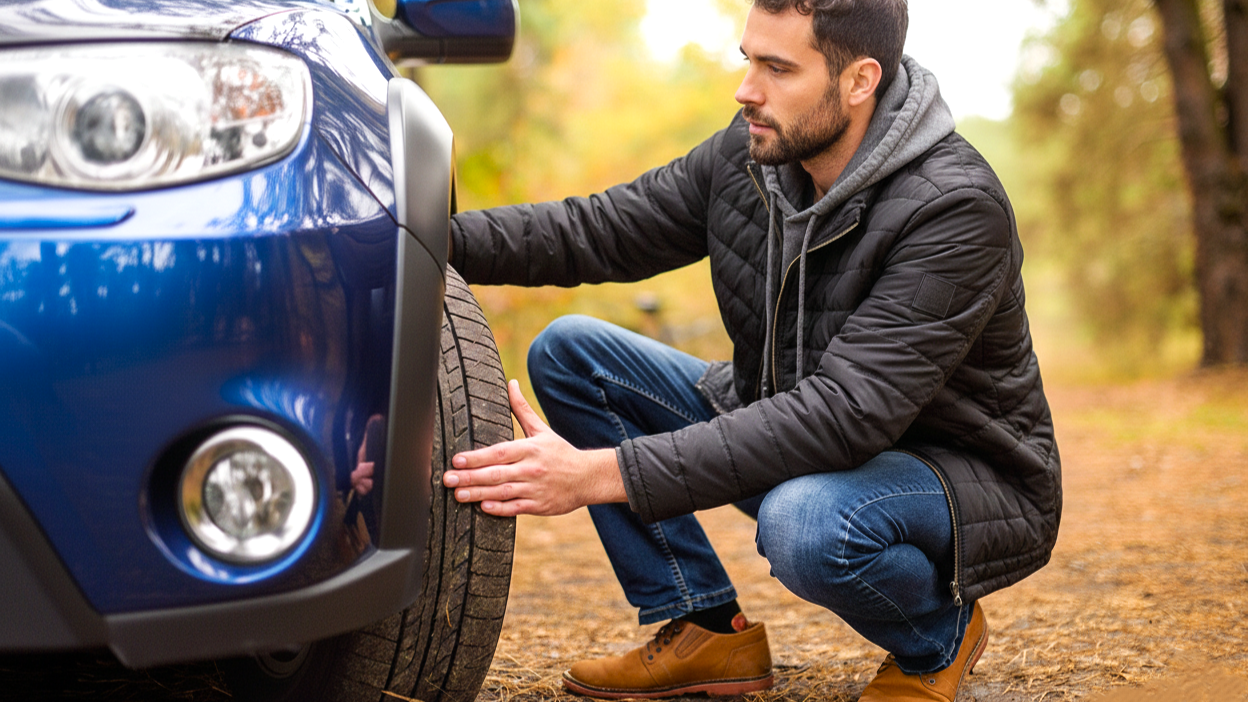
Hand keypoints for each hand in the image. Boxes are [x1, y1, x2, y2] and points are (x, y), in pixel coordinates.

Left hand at [443, 380, 626, 516]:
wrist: (588, 477)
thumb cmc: (560, 453)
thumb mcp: (541, 429)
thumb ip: (521, 408)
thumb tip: (510, 383)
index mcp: (530, 449)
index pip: (499, 452)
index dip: (477, 457)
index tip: (456, 460)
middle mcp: (531, 468)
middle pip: (496, 473)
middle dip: (470, 477)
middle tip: (447, 479)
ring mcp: (535, 489)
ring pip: (503, 492)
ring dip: (479, 494)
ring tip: (458, 495)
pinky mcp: (539, 506)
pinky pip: (516, 509)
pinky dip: (500, 508)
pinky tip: (483, 507)